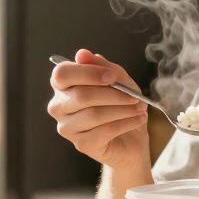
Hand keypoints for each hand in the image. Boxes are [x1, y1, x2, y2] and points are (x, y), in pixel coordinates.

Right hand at [47, 48, 150, 169]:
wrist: (131, 138)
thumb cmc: (120, 104)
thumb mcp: (118, 80)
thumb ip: (102, 66)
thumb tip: (82, 54)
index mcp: (62, 85)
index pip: (62, 73)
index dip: (88, 73)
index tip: (112, 77)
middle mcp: (59, 106)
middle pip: (81, 95)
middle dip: (113, 94)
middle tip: (134, 96)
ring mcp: (67, 127)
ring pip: (94, 114)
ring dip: (123, 109)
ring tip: (139, 108)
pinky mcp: (81, 144)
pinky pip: (104, 131)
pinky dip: (126, 123)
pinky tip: (138, 119)